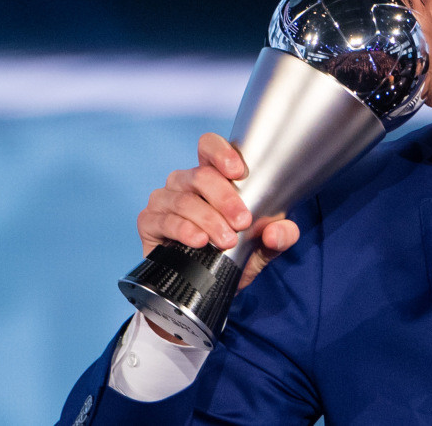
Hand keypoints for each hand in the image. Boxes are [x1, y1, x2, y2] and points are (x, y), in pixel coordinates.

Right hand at [138, 133, 299, 342]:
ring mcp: (165, 200)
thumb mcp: (268, 245)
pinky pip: (164, 220)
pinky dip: (183, 230)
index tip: (239, 172)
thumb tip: (276, 233)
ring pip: (184, 200)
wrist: (210, 285)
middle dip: (225, 199)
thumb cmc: (238, 252)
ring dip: (208, 220)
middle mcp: (185, 181)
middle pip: (201, 176)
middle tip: (242, 222)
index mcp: (213, 175)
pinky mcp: (149, 223)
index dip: (221, 153)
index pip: (209, 146)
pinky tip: (198, 240)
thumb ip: (282, 235)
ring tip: (226, 240)